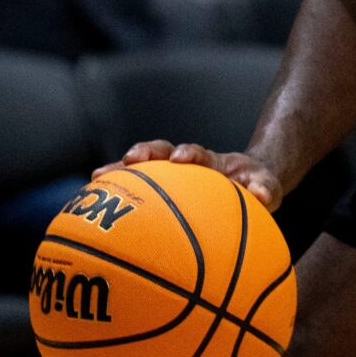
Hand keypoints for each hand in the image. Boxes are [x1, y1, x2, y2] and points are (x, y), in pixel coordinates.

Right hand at [100, 141, 283, 211]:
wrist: (244, 184)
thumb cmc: (254, 187)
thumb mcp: (266, 186)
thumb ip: (265, 190)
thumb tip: (263, 196)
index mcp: (210, 162)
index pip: (198, 153)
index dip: (189, 153)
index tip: (180, 158)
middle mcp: (185, 163)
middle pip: (160, 150)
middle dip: (145, 151)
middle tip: (130, 158)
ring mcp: (169, 175)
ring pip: (141, 168)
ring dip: (120, 170)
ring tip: (96, 176)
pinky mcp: (159, 190)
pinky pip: (134, 191)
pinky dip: (114, 195)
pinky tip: (90, 205)